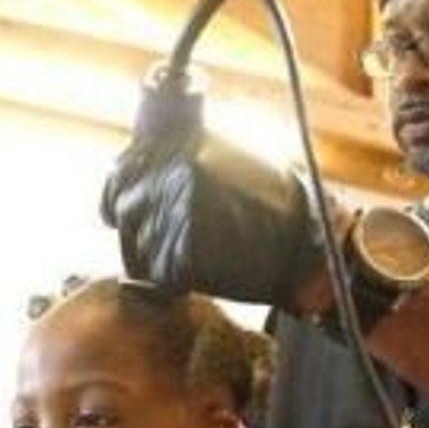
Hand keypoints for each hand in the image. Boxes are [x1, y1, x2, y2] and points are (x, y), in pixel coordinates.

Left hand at [99, 90, 323, 305]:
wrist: (310, 244)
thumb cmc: (276, 203)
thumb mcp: (229, 157)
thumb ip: (183, 159)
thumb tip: (140, 162)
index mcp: (182, 146)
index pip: (122, 170)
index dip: (119, 193)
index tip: (118, 207)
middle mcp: (174, 175)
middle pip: (123, 208)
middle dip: (133, 227)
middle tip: (155, 239)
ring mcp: (176, 216)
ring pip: (136, 245)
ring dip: (154, 257)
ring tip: (193, 256)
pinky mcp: (181, 255)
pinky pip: (156, 275)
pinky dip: (171, 281)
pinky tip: (199, 274)